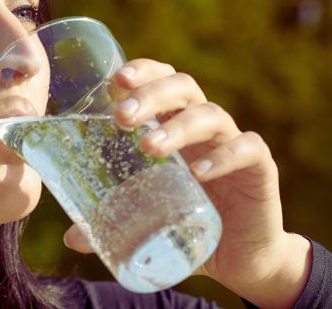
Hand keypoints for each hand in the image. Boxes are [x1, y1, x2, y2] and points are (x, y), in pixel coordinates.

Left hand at [62, 59, 310, 307]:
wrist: (240, 258)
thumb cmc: (186, 225)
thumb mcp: (145, 220)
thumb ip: (111, 222)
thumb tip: (72, 238)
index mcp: (173, 125)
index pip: (159, 80)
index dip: (140, 73)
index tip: (112, 83)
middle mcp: (202, 127)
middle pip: (181, 87)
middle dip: (150, 94)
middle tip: (121, 117)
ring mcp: (232, 144)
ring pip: (210, 115)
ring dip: (177, 126)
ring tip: (148, 147)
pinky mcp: (259, 169)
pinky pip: (248, 148)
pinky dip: (224, 156)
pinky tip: (199, 172)